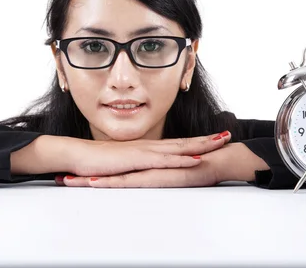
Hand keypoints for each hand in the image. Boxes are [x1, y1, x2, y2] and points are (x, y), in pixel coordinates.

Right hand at [57, 141, 250, 187]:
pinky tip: (196, 160)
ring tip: (220, 143)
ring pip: (179, 148)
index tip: (213, 139)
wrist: (78, 156)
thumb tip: (143, 170)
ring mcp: (145, 152)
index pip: (176, 144)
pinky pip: (164, 160)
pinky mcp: (138, 160)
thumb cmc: (97, 161)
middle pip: (183, 142)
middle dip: (206, 139)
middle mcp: (149, 147)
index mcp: (147, 149)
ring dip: (201, 145)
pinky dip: (182, 159)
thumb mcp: (122, 164)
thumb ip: (135, 166)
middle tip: (227, 135)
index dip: (195, 141)